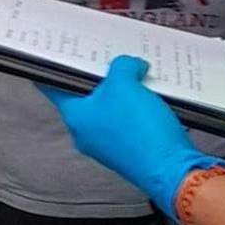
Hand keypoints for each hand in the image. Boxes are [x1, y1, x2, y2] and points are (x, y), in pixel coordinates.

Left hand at [51, 54, 216, 217]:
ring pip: (111, 108)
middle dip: (103, 77)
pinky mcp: (129, 149)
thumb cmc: (140, 132)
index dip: (56, 67)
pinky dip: (138, 108)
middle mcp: (87, 134)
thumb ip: (121, 66)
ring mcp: (108, 144)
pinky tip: (153, 99)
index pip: (53, 87)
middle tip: (115, 61)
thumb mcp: (125, 84)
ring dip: (125, 92)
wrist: (171, 169)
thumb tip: (129, 66)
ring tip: (140, 79)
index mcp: (76, 118)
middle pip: (88, 96)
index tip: (60, 55)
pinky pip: (129, 122)